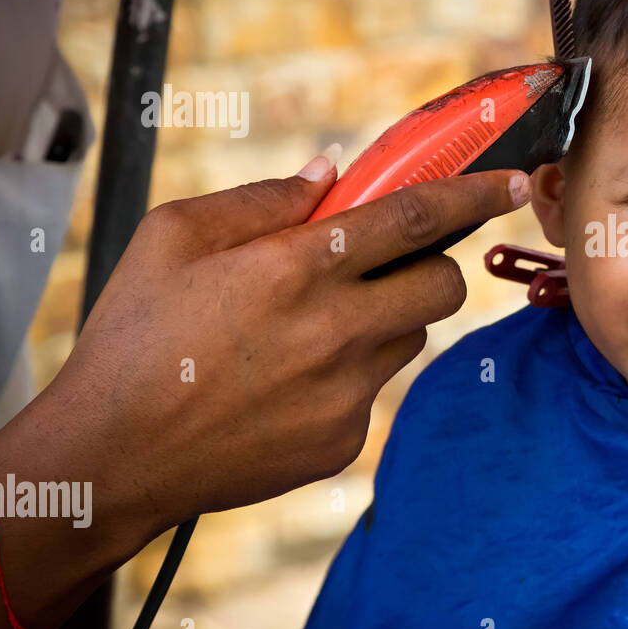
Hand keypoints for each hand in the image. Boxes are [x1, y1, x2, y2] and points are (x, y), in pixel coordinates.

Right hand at [37, 153, 530, 529]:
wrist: (113, 457)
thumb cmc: (135, 337)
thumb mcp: (174, 238)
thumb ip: (264, 198)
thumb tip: (332, 171)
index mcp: (298, 266)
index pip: (417, 217)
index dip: (476, 194)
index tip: (514, 182)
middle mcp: (337, 329)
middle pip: (445, 284)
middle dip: (432, 264)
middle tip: (384, 264)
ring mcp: (347, 392)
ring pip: (410, 336)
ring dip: (384, 318)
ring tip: (310, 327)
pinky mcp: (344, 440)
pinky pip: (375, 391)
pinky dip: (349, 375)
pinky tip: (288, 382)